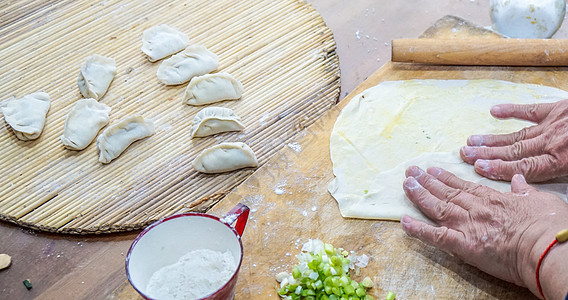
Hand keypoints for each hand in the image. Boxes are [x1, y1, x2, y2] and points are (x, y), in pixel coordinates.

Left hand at [400, 166, 567, 297]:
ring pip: (437, 207)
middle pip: (446, 193)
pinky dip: (418, 229)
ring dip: (419, 195)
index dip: (446, 178)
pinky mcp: (463, 244)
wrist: (546, 246)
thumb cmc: (548, 225)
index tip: (433, 170)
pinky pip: (434, 236)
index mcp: (492, 199)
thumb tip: (518, 179)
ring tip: (406, 185)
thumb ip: (525, 190)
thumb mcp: (540, 200)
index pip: (464, 186)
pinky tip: (403, 221)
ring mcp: (466, 225)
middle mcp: (475, 208)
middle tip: (411, 172)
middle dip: (426, 182)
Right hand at [459, 100, 567, 181]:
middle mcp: (550, 143)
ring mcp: (551, 125)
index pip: (522, 168)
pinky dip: (511, 110)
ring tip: (472, 141)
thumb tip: (532, 182)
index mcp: (560, 161)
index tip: (478, 168)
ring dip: (493, 139)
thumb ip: (559, 173)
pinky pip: (530, 110)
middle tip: (466, 154)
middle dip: (486, 154)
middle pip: (513, 151)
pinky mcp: (556, 110)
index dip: (498, 168)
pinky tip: (494, 111)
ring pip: (516, 135)